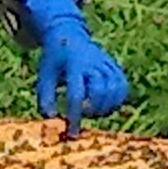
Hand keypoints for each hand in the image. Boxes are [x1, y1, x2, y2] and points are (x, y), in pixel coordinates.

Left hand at [19, 0, 128, 135]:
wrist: (68, 36)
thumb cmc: (55, 61)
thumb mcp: (45, 76)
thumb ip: (45, 98)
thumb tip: (51, 120)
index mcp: (73, 65)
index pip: (77, 94)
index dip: (75, 115)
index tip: (72, 132)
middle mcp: (93, 63)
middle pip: (100, 91)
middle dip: (93, 109)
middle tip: (84, 115)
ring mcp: (106, 64)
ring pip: (115, 89)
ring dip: (106, 107)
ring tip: (93, 112)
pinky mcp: (115, 67)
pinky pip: (123, 86)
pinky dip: (117, 100)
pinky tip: (105, 106)